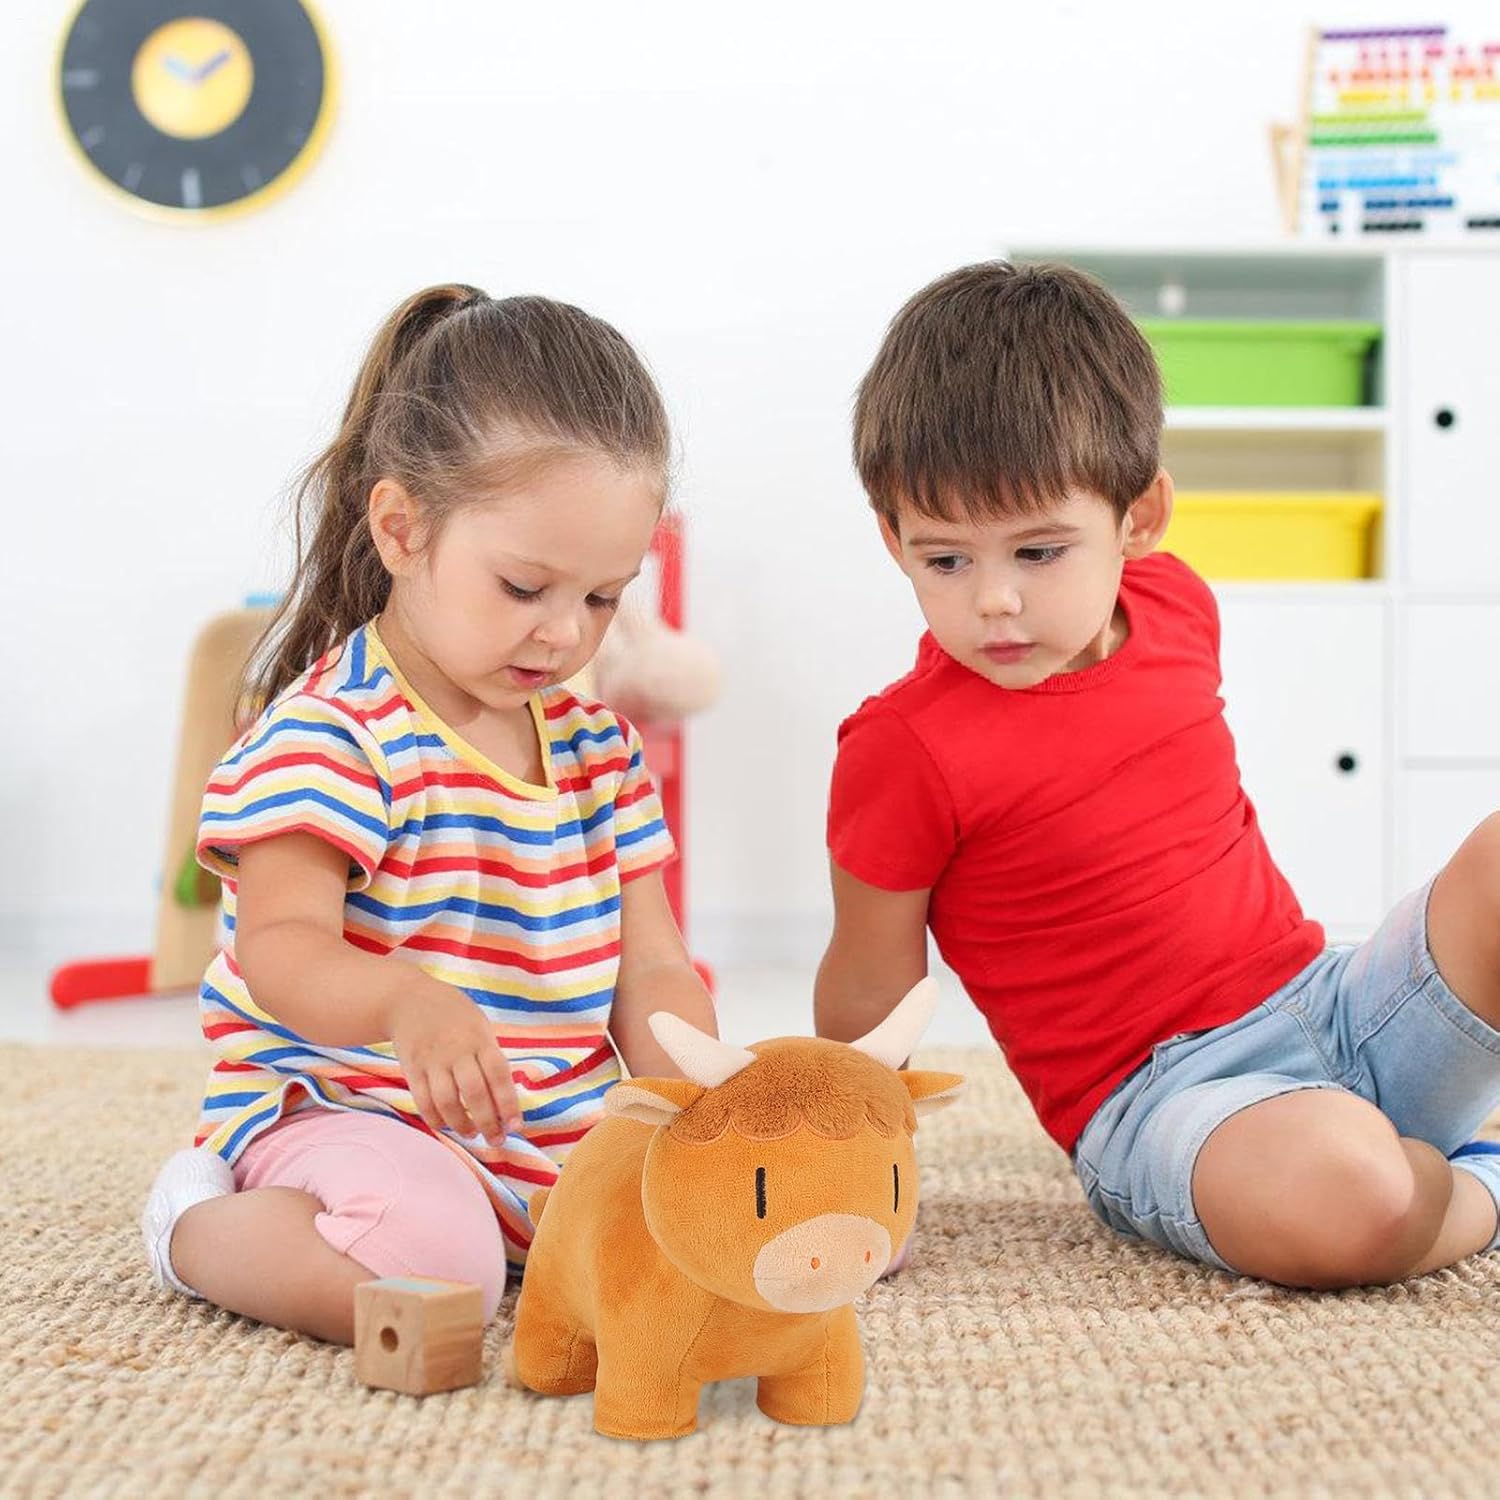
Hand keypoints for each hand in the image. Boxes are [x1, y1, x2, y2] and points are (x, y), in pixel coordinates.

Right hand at [387, 979, 520, 1145]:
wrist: (408, 999)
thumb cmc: (454, 1016)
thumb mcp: (479, 1025)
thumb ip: (491, 1057)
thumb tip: (506, 1098)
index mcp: (479, 1038)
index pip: (498, 1075)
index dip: (509, 1103)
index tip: (516, 1126)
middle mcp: (456, 1050)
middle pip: (474, 1093)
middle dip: (488, 1122)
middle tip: (497, 1140)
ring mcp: (432, 1061)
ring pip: (447, 1102)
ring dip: (462, 1125)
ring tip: (472, 1134)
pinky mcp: (411, 1069)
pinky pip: (423, 1101)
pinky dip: (436, 1119)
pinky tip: (447, 1126)